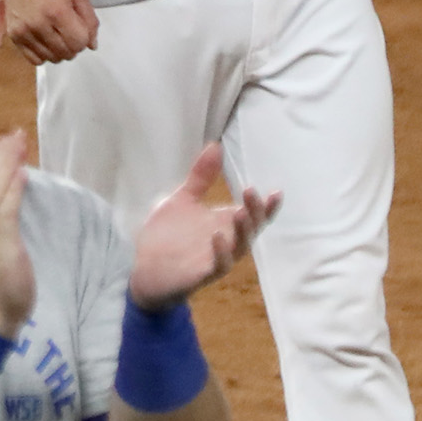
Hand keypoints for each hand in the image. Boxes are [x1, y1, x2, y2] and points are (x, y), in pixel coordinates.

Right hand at [0, 0, 97, 63]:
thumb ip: (89, 19)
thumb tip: (92, 45)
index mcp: (57, 11)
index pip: (79, 43)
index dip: (84, 38)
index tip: (80, 28)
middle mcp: (39, 25)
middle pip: (65, 53)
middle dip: (73, 45)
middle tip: (69, 31)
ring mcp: (23, 31)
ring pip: (50, 58)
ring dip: (59, 50)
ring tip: (57, 35)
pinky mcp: (12, 34)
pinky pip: (32, 58)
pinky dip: (43, 54)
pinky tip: (44, 41)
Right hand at [0, 130, 36, 337]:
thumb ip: (1, 215)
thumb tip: (12, 186)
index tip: (7, 138)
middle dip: (0, 154)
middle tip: (16, 133)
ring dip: (7, 164)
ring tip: (19, 143)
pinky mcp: (2, 245)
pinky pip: (5, 212)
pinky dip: (13, 190)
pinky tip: (22, 174)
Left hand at [128, 143, 279, 310]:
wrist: (145, 268)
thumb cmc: (169, 235)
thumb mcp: (183, 199)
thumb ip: (200, 177)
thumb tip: (215, 146)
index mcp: (224, 223)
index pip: (252, 214)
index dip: (267, 206)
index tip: (276, 191)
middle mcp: (227, 241)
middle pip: (250, 228)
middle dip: (254, 212)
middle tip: (252, 192)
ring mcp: (216, 259)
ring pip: (239, 248)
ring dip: (242, 231)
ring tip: (239, 212)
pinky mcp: (202, 274)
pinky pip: (218, 266)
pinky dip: (221, 252)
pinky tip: (217, 236)